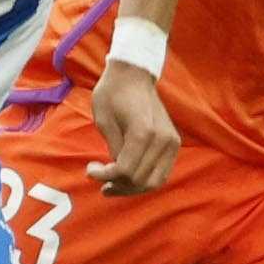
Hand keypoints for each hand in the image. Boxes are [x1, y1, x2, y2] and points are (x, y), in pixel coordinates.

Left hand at [85, 62, 180, 194]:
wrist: (133, 75)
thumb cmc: (112, 94)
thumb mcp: (103, 121)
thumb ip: (113, 149)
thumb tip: (115, 173)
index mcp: (143, 132)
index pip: (125, 170)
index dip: (105, 177)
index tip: (89, 170)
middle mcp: (162, 139)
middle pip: (140, 180)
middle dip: (117, 185)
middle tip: (100, 181)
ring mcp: (171, 142)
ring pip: (154, 182)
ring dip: (131, 188)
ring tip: (112, 185)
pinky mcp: (174, 143)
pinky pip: (161, 173)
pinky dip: (144, 180)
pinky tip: (127, 178)